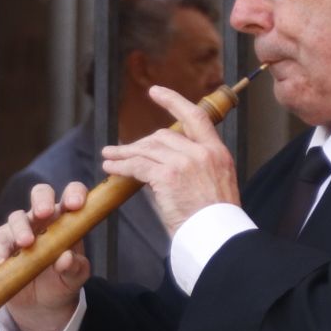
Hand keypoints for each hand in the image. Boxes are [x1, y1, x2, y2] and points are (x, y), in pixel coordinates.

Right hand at [0, 181, 92, 330]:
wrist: (42, 303)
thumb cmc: (63, 281)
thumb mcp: (74, 278)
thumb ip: (75, 268)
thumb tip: (66, 258)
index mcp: (67, 219)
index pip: (72, 195)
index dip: (75, 194)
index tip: (76, 205)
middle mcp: (44, 219)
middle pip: (41, 194)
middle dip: (42, 200)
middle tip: (44, 213)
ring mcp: (22, 229)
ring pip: (17, 217)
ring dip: (21, 229)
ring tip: (26, 244)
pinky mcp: (4, 245)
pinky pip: (0, 242)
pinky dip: (0, 252)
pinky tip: (0, 264)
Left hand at [102, 85, 239, 233]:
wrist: (220, 239)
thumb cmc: (216, 222)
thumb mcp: (215, 186)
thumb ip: (195, 169)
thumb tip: (163, 166)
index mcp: (218, 153)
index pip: (195, 117)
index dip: (173, 101)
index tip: (156, 92)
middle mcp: (203, 152)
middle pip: (163, 136)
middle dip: (141, 144)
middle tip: (124, 151)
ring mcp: (186, 162)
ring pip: (147, 149)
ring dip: (125, 153)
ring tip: (110, 157)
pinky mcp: (169, 176)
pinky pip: (138, 166)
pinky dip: (121, 166)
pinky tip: (111, 168)